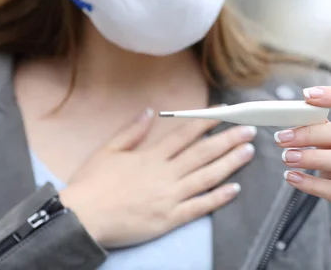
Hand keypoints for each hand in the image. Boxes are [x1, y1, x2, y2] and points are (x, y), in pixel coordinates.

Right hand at [59, 108, 256, 247]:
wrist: (80, 219)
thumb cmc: (91, 185)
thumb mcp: (107, 150)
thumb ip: (131, 131)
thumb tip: (149, 111)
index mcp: (151, 156)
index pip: (185, 134)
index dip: (207, 121)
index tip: (225, 112)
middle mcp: (164, 173)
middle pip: (203, 152)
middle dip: (228, 139)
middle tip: (249, 129)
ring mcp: (169, 196)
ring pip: (206, 176)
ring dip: (230, 163)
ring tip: (248, 151)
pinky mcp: (169, 218)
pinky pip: (199, 207)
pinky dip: (217, 198)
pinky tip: (234, 189)